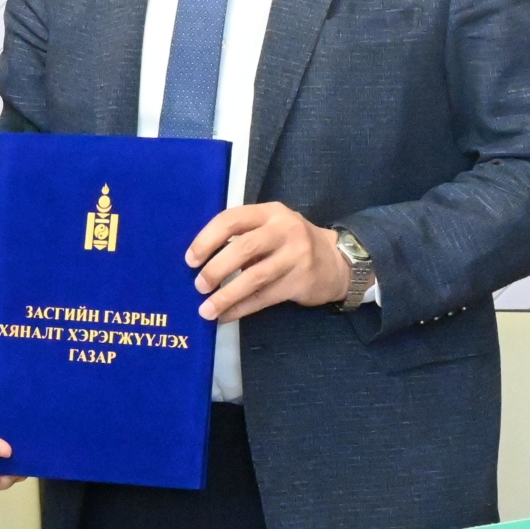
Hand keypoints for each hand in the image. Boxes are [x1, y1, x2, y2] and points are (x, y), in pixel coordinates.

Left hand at [187, 202, 349, 321]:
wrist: (338, 263)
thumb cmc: (292, 244)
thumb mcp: (271, 228)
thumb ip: (243, 236)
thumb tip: (201, 261)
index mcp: (270, 213)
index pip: (232, 220)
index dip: (207, 239)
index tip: (190, 259)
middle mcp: (284, 230)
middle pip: (243, 248)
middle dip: (216, 269)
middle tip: (198, 285)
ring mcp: (296, 256)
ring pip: (254, 277)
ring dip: (226, 295)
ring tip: (206, 309)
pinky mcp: (301, 281)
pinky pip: (264, 297)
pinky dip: (241, 308)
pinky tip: (225, 315)